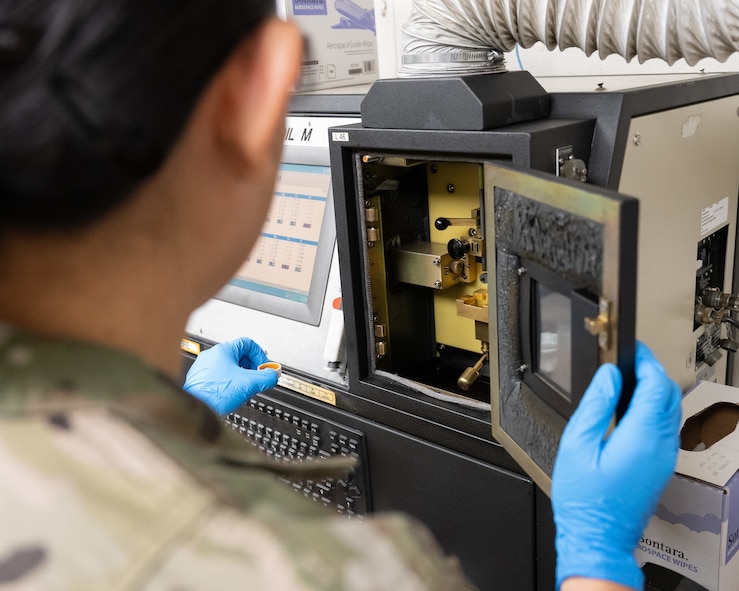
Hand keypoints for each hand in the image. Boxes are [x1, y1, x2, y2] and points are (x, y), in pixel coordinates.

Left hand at [183, 338, 277, 414]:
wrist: (195, 408)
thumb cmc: (214, 394)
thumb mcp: (249, 384)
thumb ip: (266, 378)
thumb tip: (273, 376)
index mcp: (223, 351)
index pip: (248, 344)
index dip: (260, 355)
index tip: (263, 367)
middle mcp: (212, 356)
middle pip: (239, 355)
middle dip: (251, 367)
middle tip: (256, 378)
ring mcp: (205, 367)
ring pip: (229, 366)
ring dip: (241, 375)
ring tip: (244, 386)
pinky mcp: (200, 379)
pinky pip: (220, 375)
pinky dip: (229, 381)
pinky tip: (231, 392)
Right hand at [552, 342, 681, 589]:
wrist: (598, 537)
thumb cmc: (585, 499)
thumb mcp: (577, 444)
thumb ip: (595, 405)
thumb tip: (608, 377)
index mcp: (641, 436)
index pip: (657, 385)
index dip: (647, 362)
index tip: (634, 350)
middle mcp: (660, 446)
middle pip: (669, 395)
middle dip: (653, 372)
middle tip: (631, 360)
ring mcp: (664, 457)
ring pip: (671, 411)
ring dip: (656, 389)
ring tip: (630, 379)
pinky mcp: (660, 466)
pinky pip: (665, 427)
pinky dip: (654, 408)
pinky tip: (633, 408)